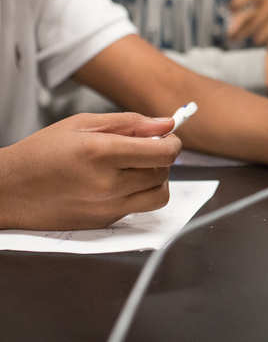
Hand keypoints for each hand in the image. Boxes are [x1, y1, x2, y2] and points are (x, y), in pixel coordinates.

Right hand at [0, 113, 181, 230]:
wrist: (8, 191)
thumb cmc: (41, 153)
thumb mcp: (82, 124)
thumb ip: (130, 123)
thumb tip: (167, 123)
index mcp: (102, 153)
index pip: (163, 152)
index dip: (173, 142)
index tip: (167, 137)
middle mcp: (108, 184)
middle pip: (163, 172)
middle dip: (162, 158)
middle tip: (146, 148)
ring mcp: (107, 208)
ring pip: (158, 195)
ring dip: (156, 179)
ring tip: (136, 168)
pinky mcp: (104, 223)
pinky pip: (138, 208)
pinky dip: (138, 194)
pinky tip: (118, 182)